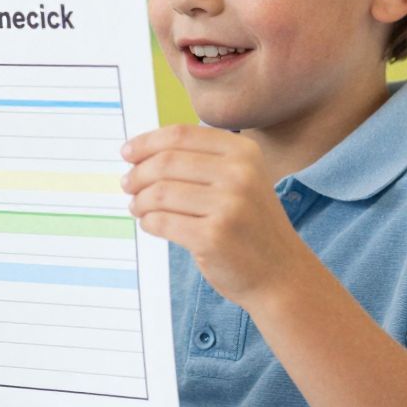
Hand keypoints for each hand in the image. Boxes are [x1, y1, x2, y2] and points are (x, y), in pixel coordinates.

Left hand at [120, 127, 308, 306]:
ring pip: (159, 193)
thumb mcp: (238, 180)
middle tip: (128, 186)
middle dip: (137, 174)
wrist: (280, 272)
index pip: (180, 135)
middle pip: (165, 162)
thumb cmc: (248, 223)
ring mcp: (229, 206)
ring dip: (139, 201)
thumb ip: (197, 160)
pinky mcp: (214, 237)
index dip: (145, 143)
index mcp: (244, 152)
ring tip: (138, 208)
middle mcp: (240, 174)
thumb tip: (137, 151)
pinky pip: (161, 222)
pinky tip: (151, 224)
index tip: (126, 153)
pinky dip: (148, 222)